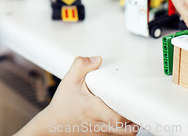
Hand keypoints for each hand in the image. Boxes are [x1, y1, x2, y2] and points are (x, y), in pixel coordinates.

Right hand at [23, 56, 137, 135]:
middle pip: (127, 131)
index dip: (128, 111)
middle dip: (134, 120)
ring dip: (130, 125)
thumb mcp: (69, 81)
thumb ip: (81, 66)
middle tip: (135, 106)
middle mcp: (98, 125)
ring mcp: (100, 134)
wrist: (53, 124)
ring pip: (125, 135)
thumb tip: (97, 59)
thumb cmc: (62, 104)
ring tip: (130, 111)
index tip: (130, 100)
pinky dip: (123, 129)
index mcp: (92, 110)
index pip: (117, 118)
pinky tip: (122, 118)